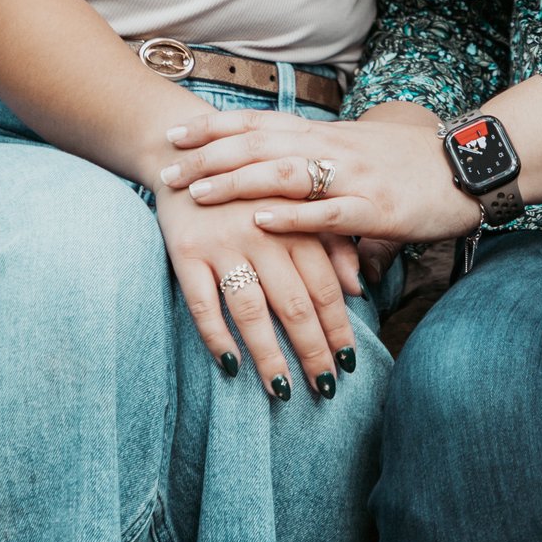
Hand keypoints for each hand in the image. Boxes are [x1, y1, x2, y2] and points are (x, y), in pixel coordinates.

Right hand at [154, 185, 362, 401]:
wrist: (185, 150)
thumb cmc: (251, 186)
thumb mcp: (297, 203)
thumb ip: (331, 242)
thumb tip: (356, 289)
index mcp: (295, 222)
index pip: (324, 286)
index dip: (338, 327)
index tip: (349, 362)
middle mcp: (262, 233)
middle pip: (293, 304)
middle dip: (311, 350)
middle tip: (324, 388)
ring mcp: (222, 243)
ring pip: (250, 311)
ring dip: (268, 355)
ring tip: (281, 390)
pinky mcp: (185, 251)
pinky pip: (202, 303)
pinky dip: (215, 337)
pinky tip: (231, 365)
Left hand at [162, 108, 483, 244]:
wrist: (469, 168)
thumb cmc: (412, 164)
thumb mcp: (359, 153)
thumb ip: (319, 159)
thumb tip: (281, 177)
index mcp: (327, 133)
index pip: (259, 123)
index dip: (215, 128)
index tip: (175, 134)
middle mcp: (333, 148)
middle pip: (260, 144)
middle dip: (210, 156)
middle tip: (166, 168)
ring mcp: (354, 177)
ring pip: (285, 173)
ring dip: (238, 182)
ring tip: (199, 191)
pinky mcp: (375, 209)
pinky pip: (327, 212)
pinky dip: (292, 216)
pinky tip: (261, 222)